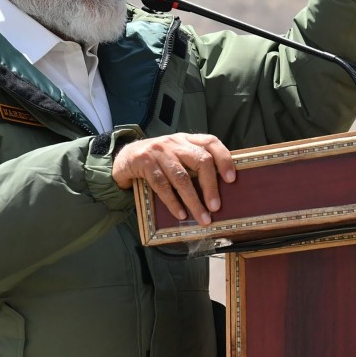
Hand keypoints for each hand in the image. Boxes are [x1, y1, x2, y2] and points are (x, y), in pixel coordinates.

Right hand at [111, 133, 235, 225]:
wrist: (123, 158)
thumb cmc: (156, 161)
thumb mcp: (175, 156)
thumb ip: (192, 164)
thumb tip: (217, 191)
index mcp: (185, 139)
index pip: (210, 142)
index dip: (224, 159)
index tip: (232, 179)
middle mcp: (174, 142)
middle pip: (200, 160)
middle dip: (210, 186)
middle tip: (216, 207)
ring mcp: (158, 151)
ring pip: (181, 177)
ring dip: (193, 200)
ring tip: (202, 217)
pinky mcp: (144, 162)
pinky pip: (162, 185)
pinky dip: (173, 202)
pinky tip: (180, 214)